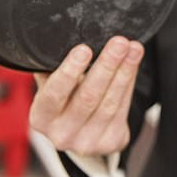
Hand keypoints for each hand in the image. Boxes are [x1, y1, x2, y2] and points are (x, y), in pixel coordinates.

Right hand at [29, 36, 143, 155]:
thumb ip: (55, 66)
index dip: (70, 71)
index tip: (84, 49)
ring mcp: (87, 142)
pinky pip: (123, 107)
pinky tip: (134, 62)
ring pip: (110, 102)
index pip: (54, 94)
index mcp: (42, 117)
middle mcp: (61, 134)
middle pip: (88, 97)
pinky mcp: (111, 141)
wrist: (79, 132)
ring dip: (125, 70)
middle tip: (119, 42)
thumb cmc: (65, 99)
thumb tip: (66, 34)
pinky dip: (130, 81)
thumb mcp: (51, 85)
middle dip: (106, 66)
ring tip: (134, 47)